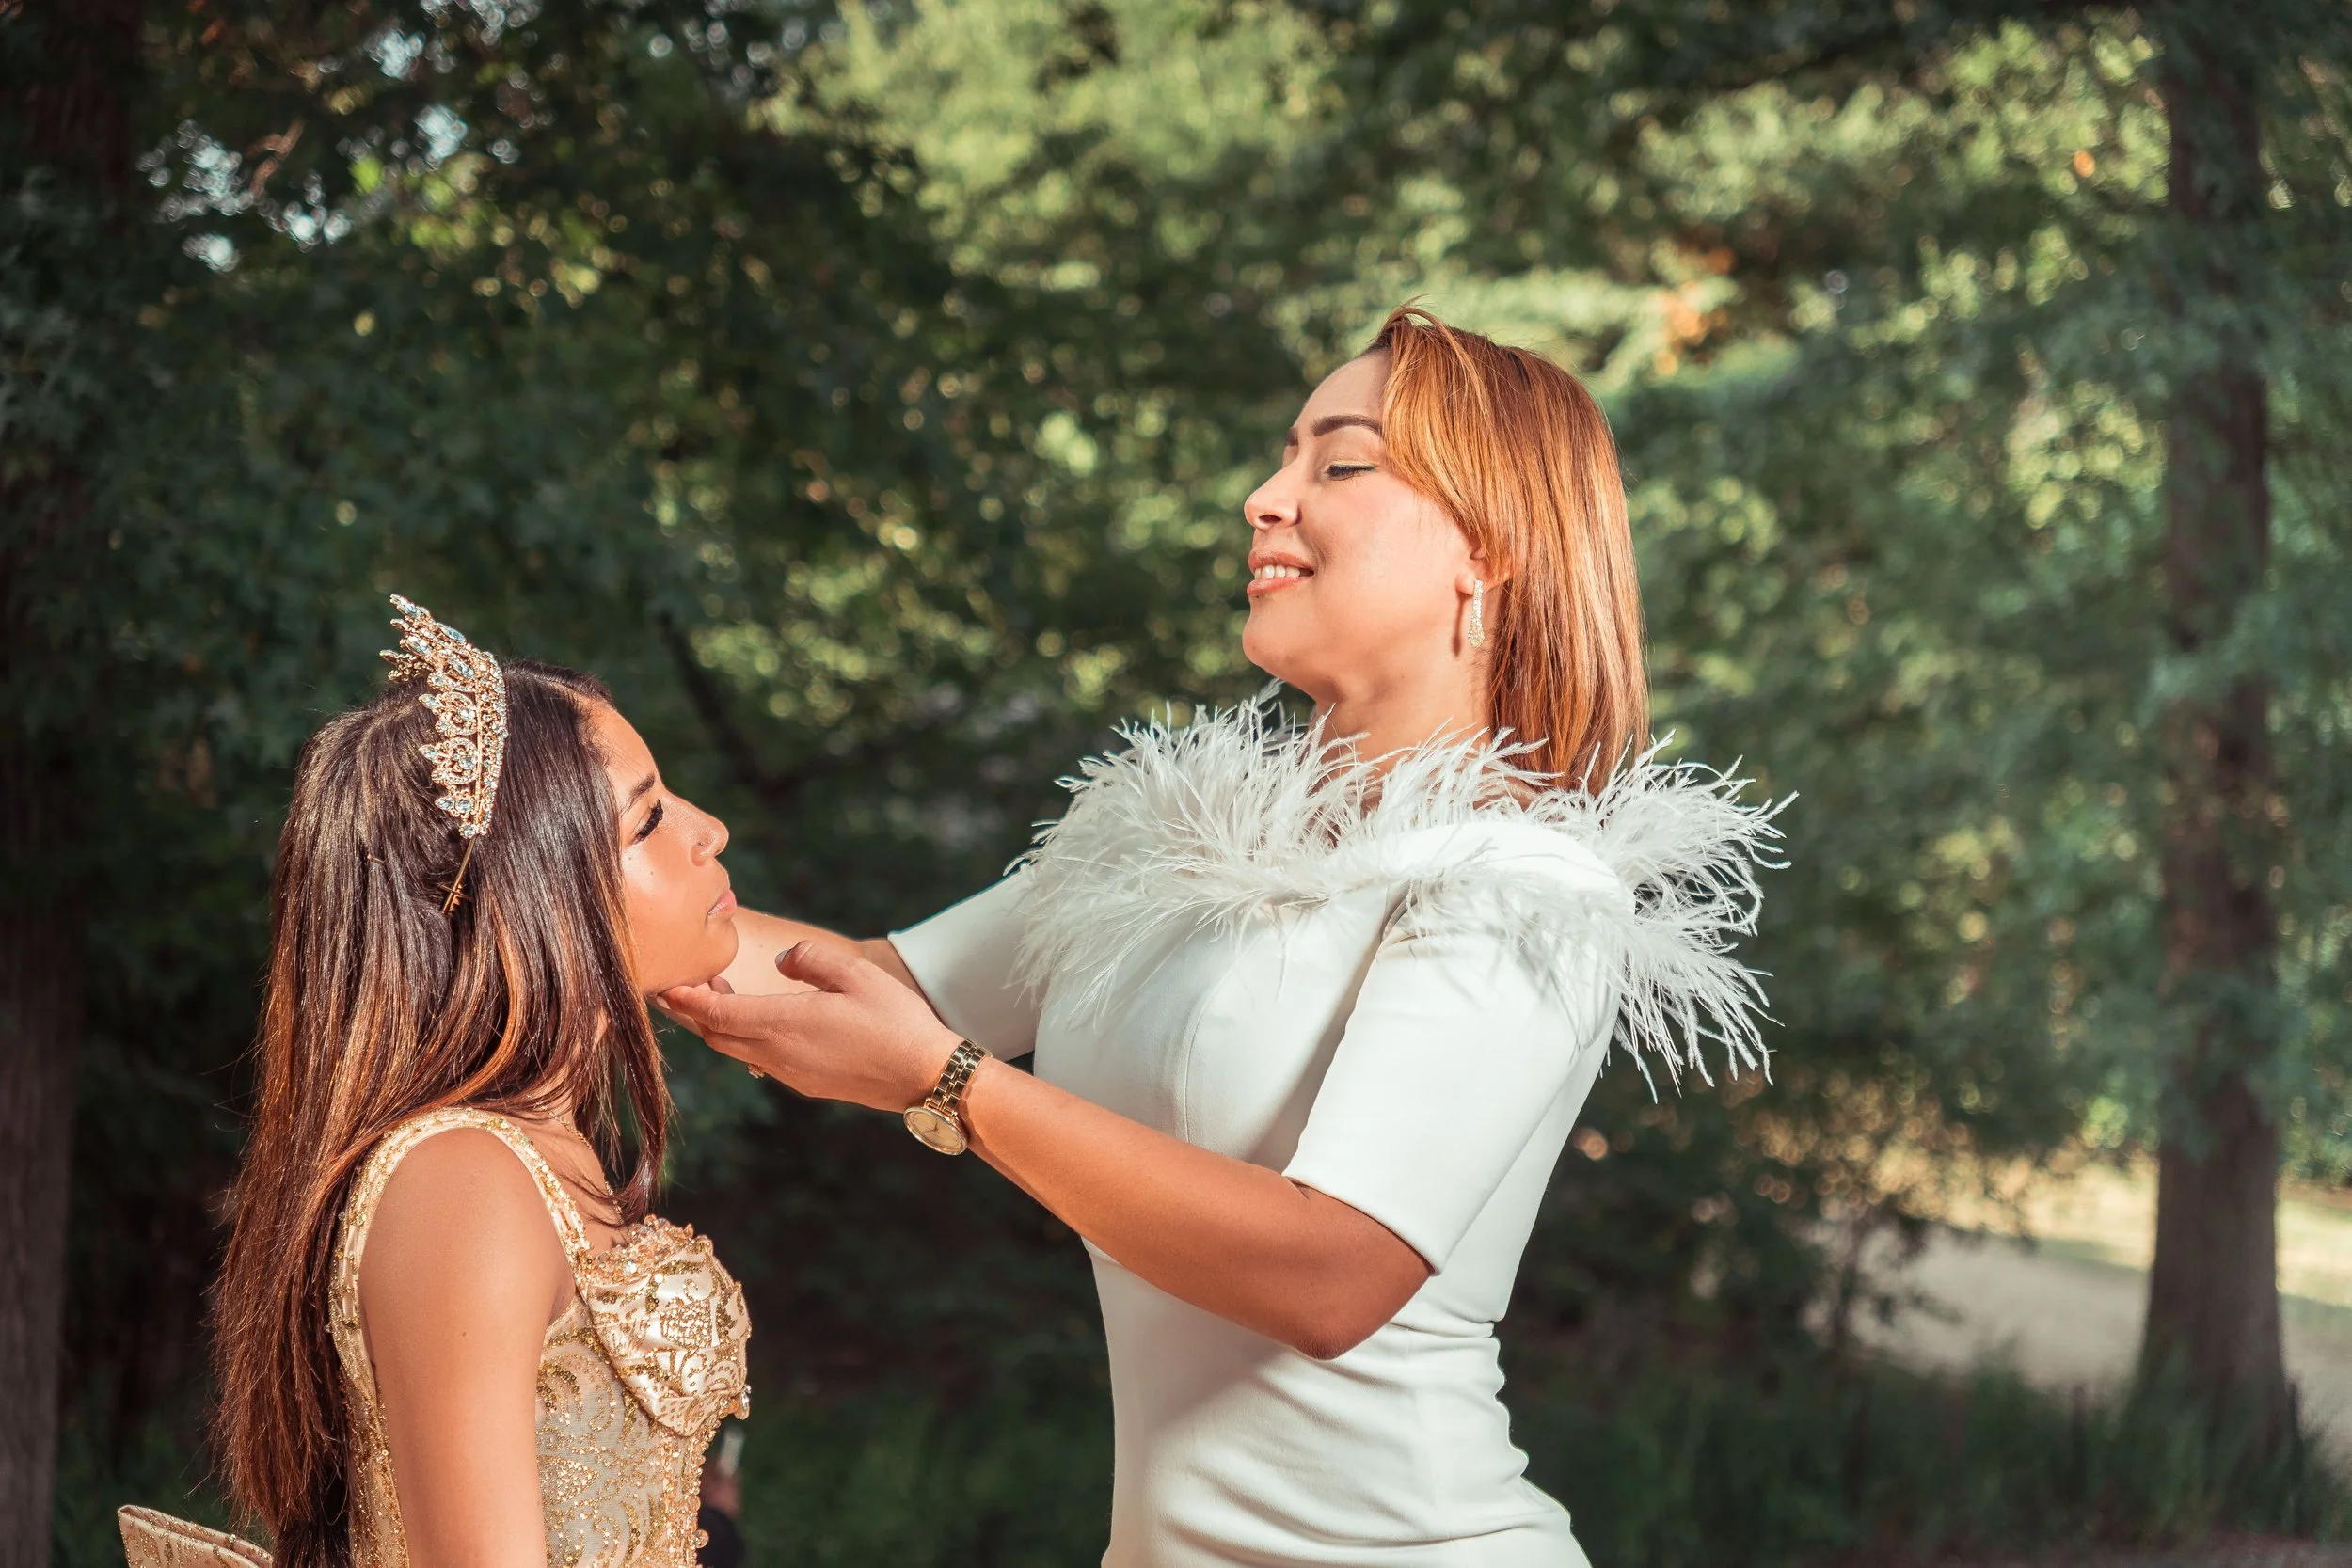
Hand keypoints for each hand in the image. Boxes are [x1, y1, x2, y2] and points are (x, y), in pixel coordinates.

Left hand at [657, 941, 961, 1112]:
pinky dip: (743, 1037)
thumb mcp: (856, 974)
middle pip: (716, 1034)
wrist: (925, 1076)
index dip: (685, 998)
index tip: (665, 981)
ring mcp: (791, 1074)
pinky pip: (759, 1059)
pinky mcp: (806, 1083)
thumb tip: (783, 961)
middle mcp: (778, 1054)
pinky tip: (758, 1019)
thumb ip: (812, 959)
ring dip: (719, 1024)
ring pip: (735, 1049)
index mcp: (784, 1025)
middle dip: (694, 1010)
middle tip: (686, 981)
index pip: (715, 1012)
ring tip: (719, 993)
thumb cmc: (895, 1021)